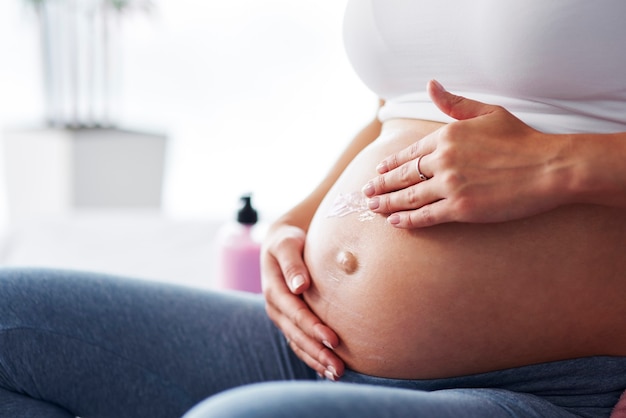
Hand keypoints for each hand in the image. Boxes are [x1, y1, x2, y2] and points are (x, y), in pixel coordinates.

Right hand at [261, 222, 343, 379]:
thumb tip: (299, 285)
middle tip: (338, 367)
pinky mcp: (289, 322)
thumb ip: (293, 263)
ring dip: (315, 360)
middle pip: (296, 335)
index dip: (313, 327)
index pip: (295, 313)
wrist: (281, 243)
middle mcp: (275, 308)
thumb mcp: (287, 244)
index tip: (334, 339)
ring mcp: (281, 317)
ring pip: (297, 344)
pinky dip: (312, 358)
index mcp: (274, 289)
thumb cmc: (288, 241)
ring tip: (336, 374)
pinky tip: (327, 370)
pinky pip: (299, 344)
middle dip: (317, 352)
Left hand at [363, 79, 564, 227]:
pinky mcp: (460, 208)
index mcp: (447, 136)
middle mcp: (443, 160)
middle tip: (366, 192)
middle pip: (402, 175)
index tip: (379, 170)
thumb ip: (455, 103)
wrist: (549, 166)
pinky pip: (426, 216)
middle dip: (381, 185)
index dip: (391, 164)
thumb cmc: (521, 139)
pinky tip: (395, 223)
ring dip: (387, 203)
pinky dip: (407, 220)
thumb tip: (431, 84)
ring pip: (409, 197)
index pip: (409, 153)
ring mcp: (450, 185)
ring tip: (373, 207)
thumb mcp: (487, 112)